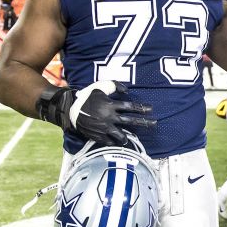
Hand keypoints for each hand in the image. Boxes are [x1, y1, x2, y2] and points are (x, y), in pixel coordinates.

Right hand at [39, 81, 154, 144]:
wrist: (71, 110)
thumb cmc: (87, 96)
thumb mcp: (100, 86)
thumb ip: (115, 85)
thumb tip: (127, 91)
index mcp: (110, 105)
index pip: (130, 107)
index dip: (141, 108)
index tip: (151, 110)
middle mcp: (109, 117)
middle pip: (131, 121)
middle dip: (144, 123)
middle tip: (154, 124)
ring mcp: (104, 128)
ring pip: (121, 135)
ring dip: (126, 137)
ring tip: (129, 138)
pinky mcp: (98, 136)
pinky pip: (110, 141)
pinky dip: (114, 141)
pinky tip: (116, 142)